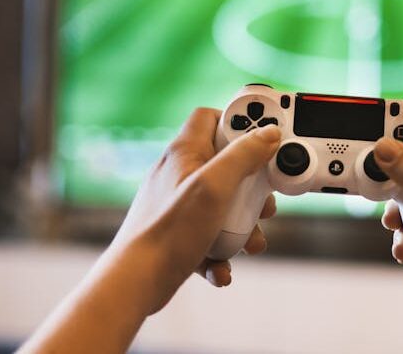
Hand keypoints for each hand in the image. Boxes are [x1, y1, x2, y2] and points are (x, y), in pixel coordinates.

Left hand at [113, 107, 281, 312]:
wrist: (134, 283)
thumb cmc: (169, 231)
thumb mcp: (215, 186)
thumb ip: (243, 155)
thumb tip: (268, 133)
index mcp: (184, 153)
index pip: (211, 117)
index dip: (239, 122)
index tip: (265, 137)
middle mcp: (180, 175)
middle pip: (227, 165)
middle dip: (252, 187)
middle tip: (264, 201)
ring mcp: (179, 205)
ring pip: (224, 206)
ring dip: (242, 226)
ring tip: (249, 242)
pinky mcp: (179, 233)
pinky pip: (210, 236)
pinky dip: (221, 250)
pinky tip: (221, 266)